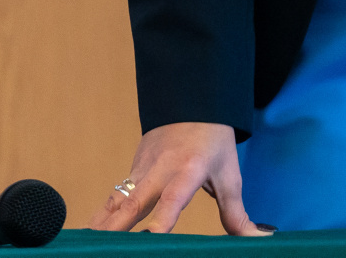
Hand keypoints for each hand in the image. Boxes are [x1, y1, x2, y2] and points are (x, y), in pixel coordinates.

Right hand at [88, 122, 269, 235]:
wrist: (192, 102)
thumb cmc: (214, 142)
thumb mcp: (229, 175)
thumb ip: (236, 212)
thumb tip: (257, 239)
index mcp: (190, 170)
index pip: (173, 198)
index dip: (162, 219)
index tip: (152, 237)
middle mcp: (161, 170)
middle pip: (134, 203)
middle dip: (117, 229)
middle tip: (104, 250)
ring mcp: (142, 169)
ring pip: (116, 201)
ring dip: (101, 225)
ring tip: (88, 247)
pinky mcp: (131, 171)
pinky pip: (113, 198)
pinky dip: (99, 217)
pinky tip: (87, 235)